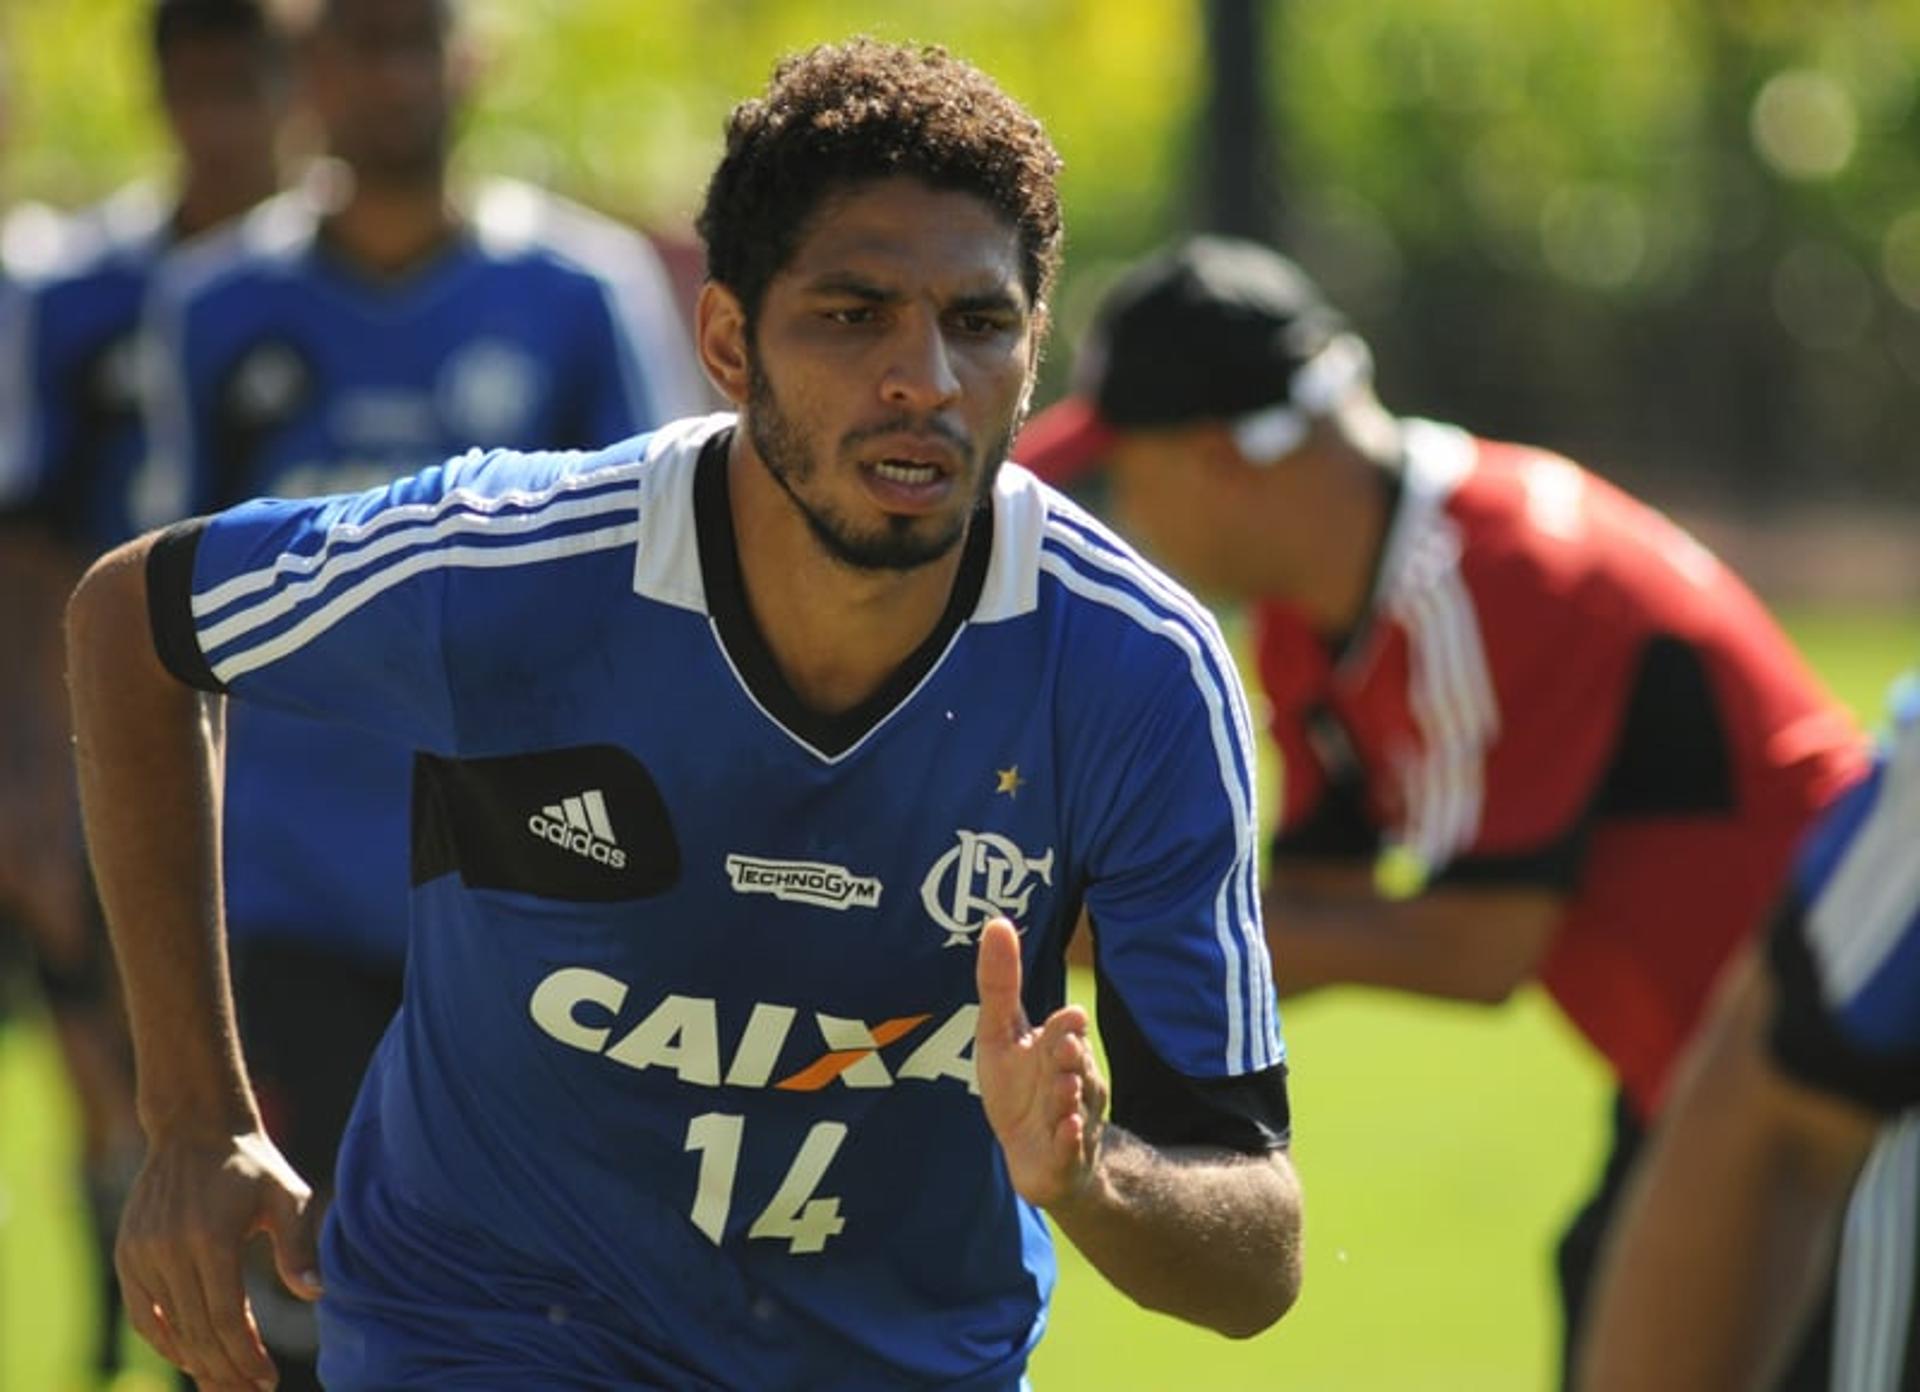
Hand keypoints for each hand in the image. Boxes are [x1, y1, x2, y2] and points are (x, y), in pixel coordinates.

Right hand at [115, 1127, 321, 1390]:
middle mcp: (170, 1250)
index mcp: (211, 1239)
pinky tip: (189, 1359)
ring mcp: (142, 1253)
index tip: (266, 1381)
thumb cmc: (253, 1165)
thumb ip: (298, 1247)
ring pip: (169, 1327)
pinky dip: (164, 1340)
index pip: (225, 1318)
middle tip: (249, 1390)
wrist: (196, 1128)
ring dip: (197, 1361)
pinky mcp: (126, 1254)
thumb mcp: (287, 1196)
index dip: (245, 1356)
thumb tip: (317, 1293)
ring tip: (225, 1383)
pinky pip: (143, 1313)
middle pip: (196, 1331)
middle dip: (225, 1369)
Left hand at [974, 916, 1107, 1207]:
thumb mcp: (1000, 1036)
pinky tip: (1068, 1129)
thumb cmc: (1020, 1089)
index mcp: (1058, 1049)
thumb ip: (1000, 985)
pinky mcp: (1067, 1158)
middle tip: (1063, 1048)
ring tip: (1064, 1086)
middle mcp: (1074, 1081)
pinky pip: (1072, 1149)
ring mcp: (1074, 1120)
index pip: (1066, 1032)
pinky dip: (1071, 1140)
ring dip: (1069, 1096)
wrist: (1041, 1158)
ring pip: (1076, 1105)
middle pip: (1075, 1067)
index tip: (1068, 1015)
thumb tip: (997, 922)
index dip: (1066, 1027)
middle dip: (1070, 1058)